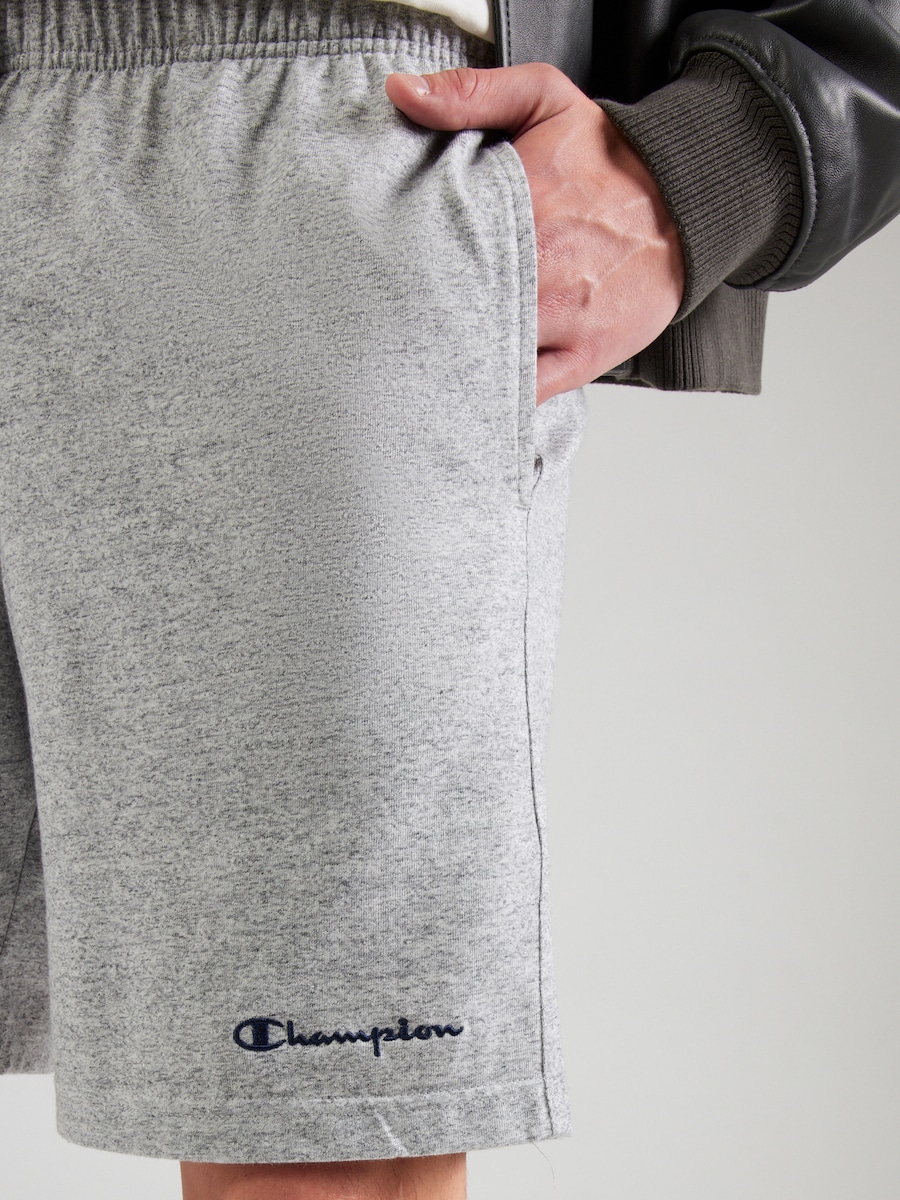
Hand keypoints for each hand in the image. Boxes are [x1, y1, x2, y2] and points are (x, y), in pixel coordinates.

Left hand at [385, 63, 685, 405]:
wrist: (688, 201)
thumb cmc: (611, 157)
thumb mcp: (545, 99)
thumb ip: (471, 94)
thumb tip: (402, 94)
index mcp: (522, 207)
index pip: (441, 247)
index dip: (404, 266)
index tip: (379, 271)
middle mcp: (542, 268)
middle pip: (459, 308)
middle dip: (422, 319)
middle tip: (386, 326)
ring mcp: (564, 317)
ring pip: (490, 353)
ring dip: (455, 361)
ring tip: (419, 365)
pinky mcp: (585, 353)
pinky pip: (531, 389)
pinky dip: (497, 395)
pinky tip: (467, 394)